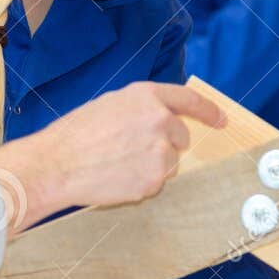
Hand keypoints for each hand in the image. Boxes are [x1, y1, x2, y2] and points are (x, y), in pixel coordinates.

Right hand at [0, 82, 226, 232]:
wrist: (58, 165)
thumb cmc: (76, 134)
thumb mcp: (111, 105)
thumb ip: (142, 109)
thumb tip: (163, 120)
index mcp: (148, 97)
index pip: (190, 100)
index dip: (209, 111)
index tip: (221, 119)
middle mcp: (160, 121)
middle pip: (181, 137)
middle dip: (165, 144)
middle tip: (132, 149)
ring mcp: (160, 152)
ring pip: (170, 163)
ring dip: (152, 165)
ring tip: (118, 163)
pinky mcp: (155, 180)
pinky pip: (157, 182)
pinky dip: (141, 182)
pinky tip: (117, 177)